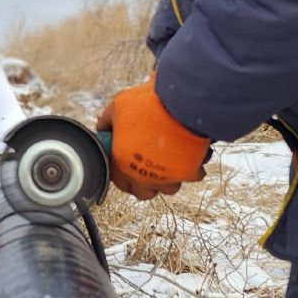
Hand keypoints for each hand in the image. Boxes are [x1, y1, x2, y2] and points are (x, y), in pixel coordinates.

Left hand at [98, 77, 209, 200]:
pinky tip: (190, 154)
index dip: (124, 174)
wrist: (179, 104)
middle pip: (144, 193)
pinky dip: (194, 167)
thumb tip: (103, 126)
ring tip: (171, 161)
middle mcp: (144, 176)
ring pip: (169, 188)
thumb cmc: (147, 105)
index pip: (119, 182)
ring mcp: (167, 177)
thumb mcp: (118, 106)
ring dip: (170, 177)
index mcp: (123, 163)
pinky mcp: (189, 172)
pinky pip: (194, 175)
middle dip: (147, 183)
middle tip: (150, 167)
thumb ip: (108, 120)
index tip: (129, 165)